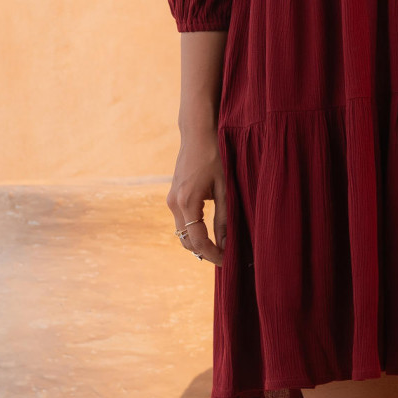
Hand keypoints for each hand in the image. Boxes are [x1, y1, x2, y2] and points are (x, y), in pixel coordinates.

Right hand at [167, 129, 226, 264]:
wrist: (197, 135)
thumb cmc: (214, 157)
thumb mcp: (224, 188)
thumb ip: (224, 217)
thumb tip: (226, 243)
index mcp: (187, 202)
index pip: (197, 240)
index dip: (212, 254)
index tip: (226, 262)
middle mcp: (174, 204)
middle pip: (186, 241)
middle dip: (204, 252)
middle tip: (226, 257)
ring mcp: (171, 200)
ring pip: (182, 233)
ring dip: (198, 242)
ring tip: (221, 246)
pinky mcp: (173, 197)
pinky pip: (182, 221)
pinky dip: (194, 231)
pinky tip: (211, 231)